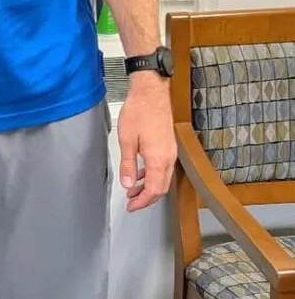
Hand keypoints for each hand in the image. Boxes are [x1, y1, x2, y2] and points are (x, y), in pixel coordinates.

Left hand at [116, 78, 176, 211]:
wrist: (152, 92)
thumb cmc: (139, 112)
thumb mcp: (127, 140)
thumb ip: (128, 165)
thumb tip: (128, 184)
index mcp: (159, 159)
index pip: (154, 190)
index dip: (143, 201)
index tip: (132, 206)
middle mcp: (169, 158)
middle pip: (161, 187)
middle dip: (147, 198)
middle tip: (132, 202)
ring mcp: (171, 152)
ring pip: (163, 178)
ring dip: (149, 187)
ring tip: (133, 190)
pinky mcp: (168, 145)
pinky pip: (163, 167)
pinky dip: (152, 175)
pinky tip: (141, 174)